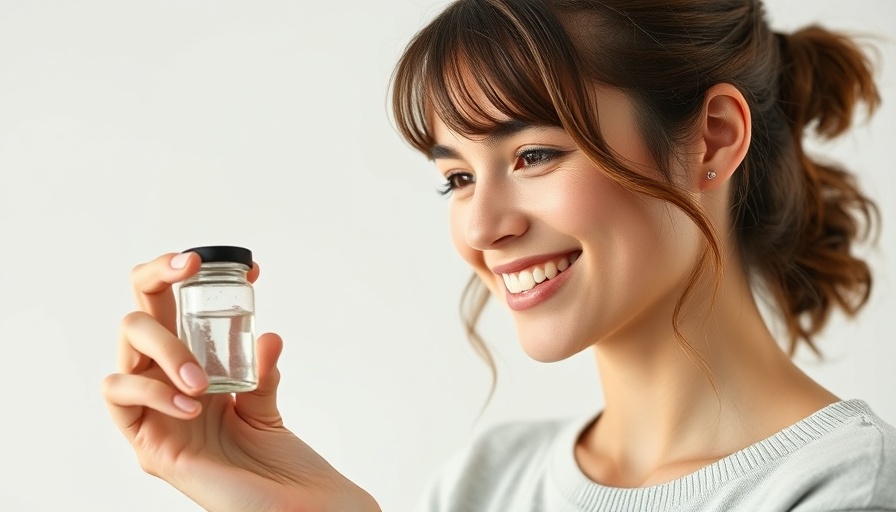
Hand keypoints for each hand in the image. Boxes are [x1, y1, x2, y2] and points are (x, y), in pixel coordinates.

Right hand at [102, 252, 379, 511]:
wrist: (296, 507)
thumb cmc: (277, 461)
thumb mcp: (267, 403)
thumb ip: (259, 370)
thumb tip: (265, 334)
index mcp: (192, 370)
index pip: (171, 309)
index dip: (190, 277)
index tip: (247, 267)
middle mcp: (167, 386)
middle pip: (136, 316)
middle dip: (156, 278)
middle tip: (193, 268)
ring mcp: (155, 414)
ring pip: (124, 354)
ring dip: (163, 348)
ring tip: (203, 379)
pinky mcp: (149, 446)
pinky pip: (122, 400)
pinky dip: (153, 390)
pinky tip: (191, 402)